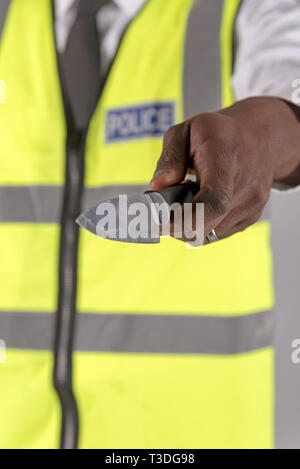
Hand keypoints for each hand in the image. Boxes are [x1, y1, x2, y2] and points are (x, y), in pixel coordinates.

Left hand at [149, 97, 299, 240]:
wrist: (260, 137)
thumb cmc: (218, 133)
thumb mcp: (186, 129)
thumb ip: (170, 158)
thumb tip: (158, 187)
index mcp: (225, 160)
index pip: (213, 202)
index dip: (184, 220)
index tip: (160, 225)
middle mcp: (245, 186)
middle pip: (206, 225)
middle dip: (177, 225)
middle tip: (164, 210)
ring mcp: (252, 205)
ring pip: (209, 234)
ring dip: (189, 225)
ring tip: (188, 199)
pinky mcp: (251, 216)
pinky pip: (218, 233)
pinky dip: (203, 225)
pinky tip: (202, 204)